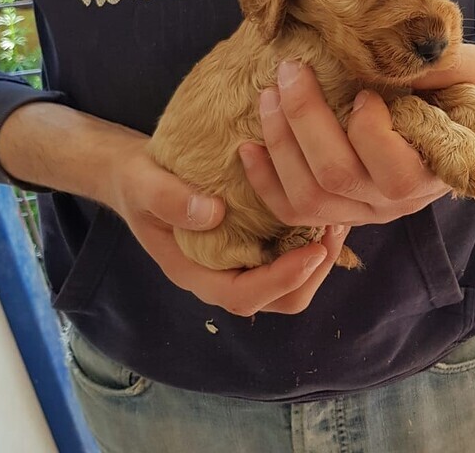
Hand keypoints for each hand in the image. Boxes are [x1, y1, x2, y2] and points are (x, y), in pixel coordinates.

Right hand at [0, 102, 346, 315]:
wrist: (137, 176)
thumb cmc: (138, 182)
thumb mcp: (143, 183)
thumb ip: (169, 200)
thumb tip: (213, 213)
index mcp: (196, 273)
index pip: (244, 296)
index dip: (281, 279)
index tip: (313, 251)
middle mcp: (224, 276)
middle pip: (280, 300)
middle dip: (312, 272)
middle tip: (335, 229)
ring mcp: (242, 263)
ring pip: (292, 284)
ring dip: (320, 258)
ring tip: (337, 219)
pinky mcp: (255, 244)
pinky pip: (291, 256)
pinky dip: (314, 240)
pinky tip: (325, 207)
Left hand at [239, 43, 474, 227]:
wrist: (450, 124)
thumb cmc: (461, 96)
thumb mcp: (473, 74)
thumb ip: (450, 68)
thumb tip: (411, 59)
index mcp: (431, 172)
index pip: (394, 171)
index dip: (369, 132)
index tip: (364, 90)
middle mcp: (393, 202)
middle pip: (337, 176)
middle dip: (305, 119)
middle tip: (291, 70)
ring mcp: (360, 211)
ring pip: (308, 197)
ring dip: (280, 144)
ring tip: (267, 95)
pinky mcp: (334, 211)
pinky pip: (290, 211)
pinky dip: (264, 181)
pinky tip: (248, 146)